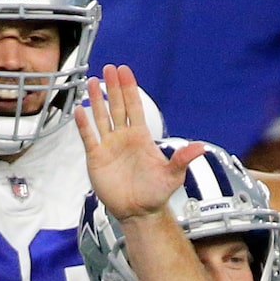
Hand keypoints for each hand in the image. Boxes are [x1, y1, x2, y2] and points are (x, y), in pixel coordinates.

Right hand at [75, 62, 205, 219]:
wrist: (139, 212)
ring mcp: (109, 146)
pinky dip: (84, 125)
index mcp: (141, 137)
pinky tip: (79, 111)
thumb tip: (200, 147)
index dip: (129, 88)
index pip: (134, 106)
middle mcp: (124, 137)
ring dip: (97, 100)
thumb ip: (183, 159)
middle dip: (113, 87)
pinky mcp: (97, 158)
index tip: (125, 71)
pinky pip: (89, 137)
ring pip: (101, 117)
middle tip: (109, 68)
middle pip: (117, 106)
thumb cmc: (156, 193)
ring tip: (92, 81)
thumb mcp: (173, 175)